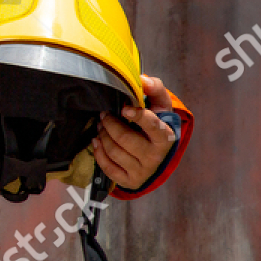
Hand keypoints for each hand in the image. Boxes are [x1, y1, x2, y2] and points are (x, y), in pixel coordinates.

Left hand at [91, 74, 176, 189]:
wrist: (157, 151)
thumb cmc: (156, 123)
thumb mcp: (160, 105)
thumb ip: (154, 88)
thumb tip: (142, 80)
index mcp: (165, 136)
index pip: (152, 126)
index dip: (137, 116)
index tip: (124, 109)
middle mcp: (156, 156)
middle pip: (125, 139)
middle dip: (109, 124)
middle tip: (103, 115)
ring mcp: (143, 170)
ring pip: (115, 152)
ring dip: (102, 136)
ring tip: (100, 126)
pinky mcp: (131, 180)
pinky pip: (109, 168)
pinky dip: (98, 153)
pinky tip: (96, 142)